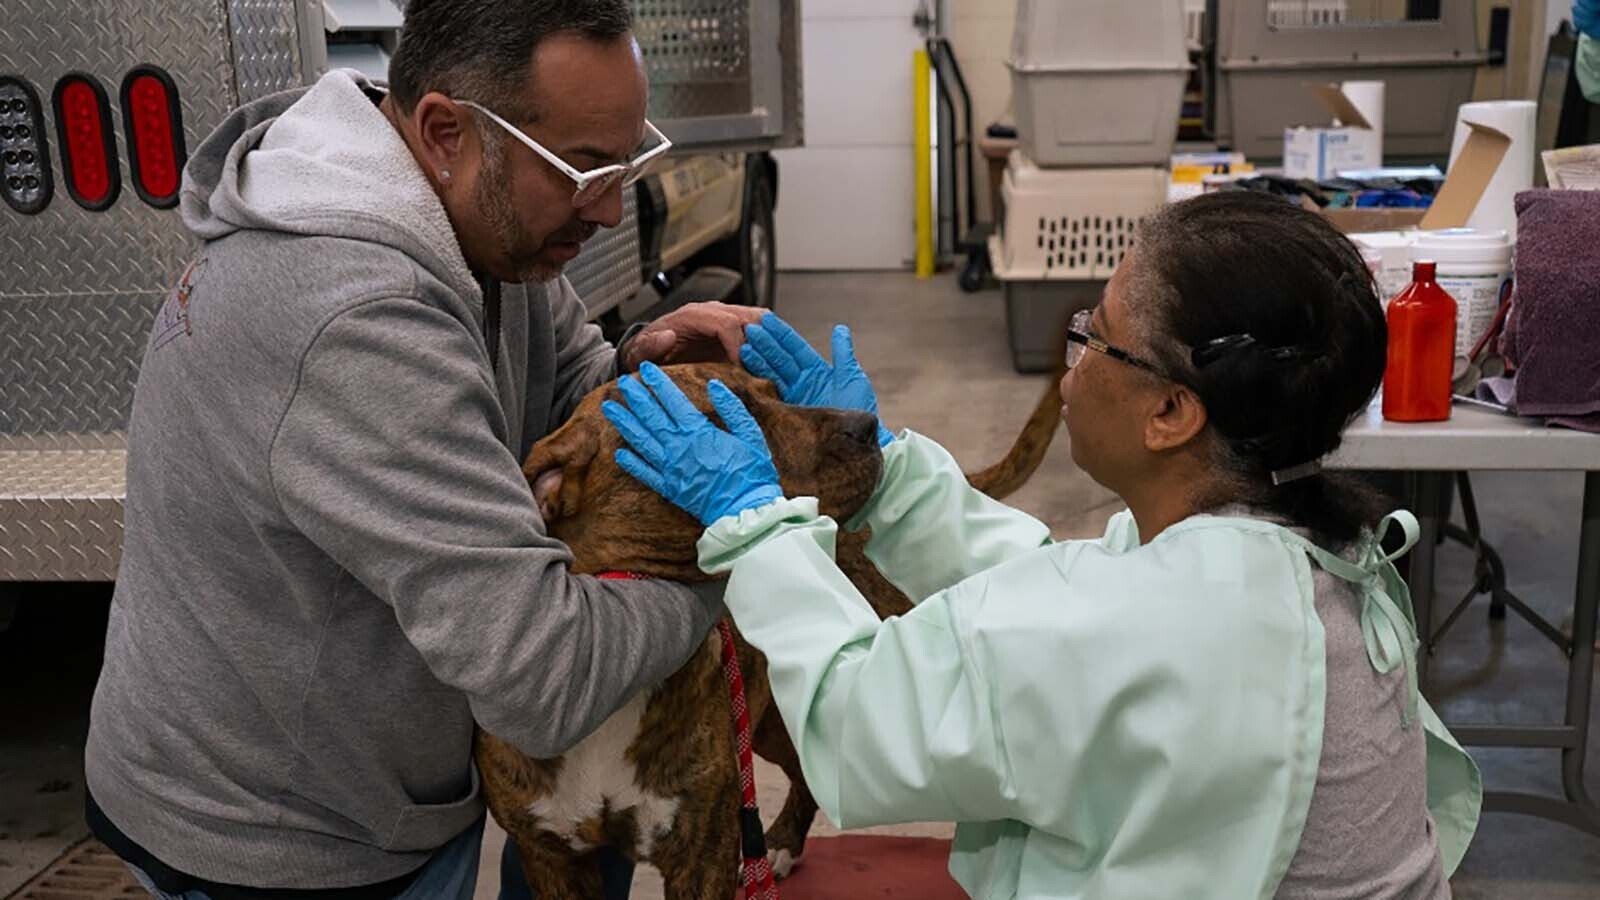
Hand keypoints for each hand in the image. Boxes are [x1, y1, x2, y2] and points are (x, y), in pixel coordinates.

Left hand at [602, 361, 784, 526]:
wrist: (745, 511)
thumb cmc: (753, 473)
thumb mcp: (751, 435)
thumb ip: (732, 408)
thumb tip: (714, 385)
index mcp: (699, 432)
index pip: (672, 400)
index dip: (657, 383)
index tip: (646, 369)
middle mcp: (679, 447)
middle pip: (651, 417)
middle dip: (635, 397)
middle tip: (621, 382)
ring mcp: (671, 468)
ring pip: (641, 441)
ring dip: (624, 423)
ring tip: (609, 408)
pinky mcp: (669, 488)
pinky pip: (644, 473)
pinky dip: (631, 462)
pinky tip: (619, 452)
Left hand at [620, 302, 766, 371]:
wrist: (649, 352)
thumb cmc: (647, 354)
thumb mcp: (640, 353)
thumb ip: (649, 345)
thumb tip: (667, 336)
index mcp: (692, 315)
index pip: (726, 323)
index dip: (738, 345)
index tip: (743, 369)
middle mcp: (713, 312)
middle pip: (750, 316)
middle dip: (761, 343)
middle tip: (765, 370)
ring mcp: (726, 319)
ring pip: (760, 321)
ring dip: (770, 343)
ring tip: (772, 369)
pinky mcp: (734, 330)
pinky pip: (759, 332)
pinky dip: (768, 347)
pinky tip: (770, 367)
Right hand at [741, 313, 893, 446]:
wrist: (856, 445)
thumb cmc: (859, 412)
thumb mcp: (852, 379)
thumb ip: (843, 354)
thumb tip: (840, 329)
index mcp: (818, 372)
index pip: (796, 348)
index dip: (782, 334)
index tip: (766, 319)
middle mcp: (803, 383)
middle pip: (780, 359)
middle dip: (765, 344)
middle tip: (749, 331)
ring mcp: (794, 398)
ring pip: (772, 375)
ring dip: (758, 361)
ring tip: (744, 348)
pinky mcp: (787, 414)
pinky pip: (769, 396)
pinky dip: (758, 384)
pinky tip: (745, 372)